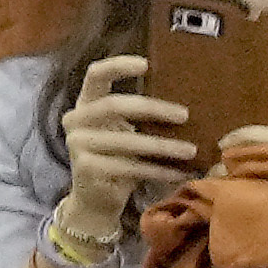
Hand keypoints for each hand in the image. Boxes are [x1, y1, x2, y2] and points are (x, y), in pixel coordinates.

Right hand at [48, 51, 201, 248]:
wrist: (95, 202)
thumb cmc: (116, 161)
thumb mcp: (122, 134)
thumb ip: (138, 118)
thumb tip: (183, 106)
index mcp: (84, 105)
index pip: (95, 75)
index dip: (118, 66)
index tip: (146, 64)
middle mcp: (76, 120)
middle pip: (114, 105)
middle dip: (153, 109)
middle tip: (184, 114)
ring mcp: (78, 145)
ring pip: (127, 141)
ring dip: (163, 146)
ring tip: (190, 150)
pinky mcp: (87, 169)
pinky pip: (130, 167)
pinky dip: (158, 170)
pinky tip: (179, 173)